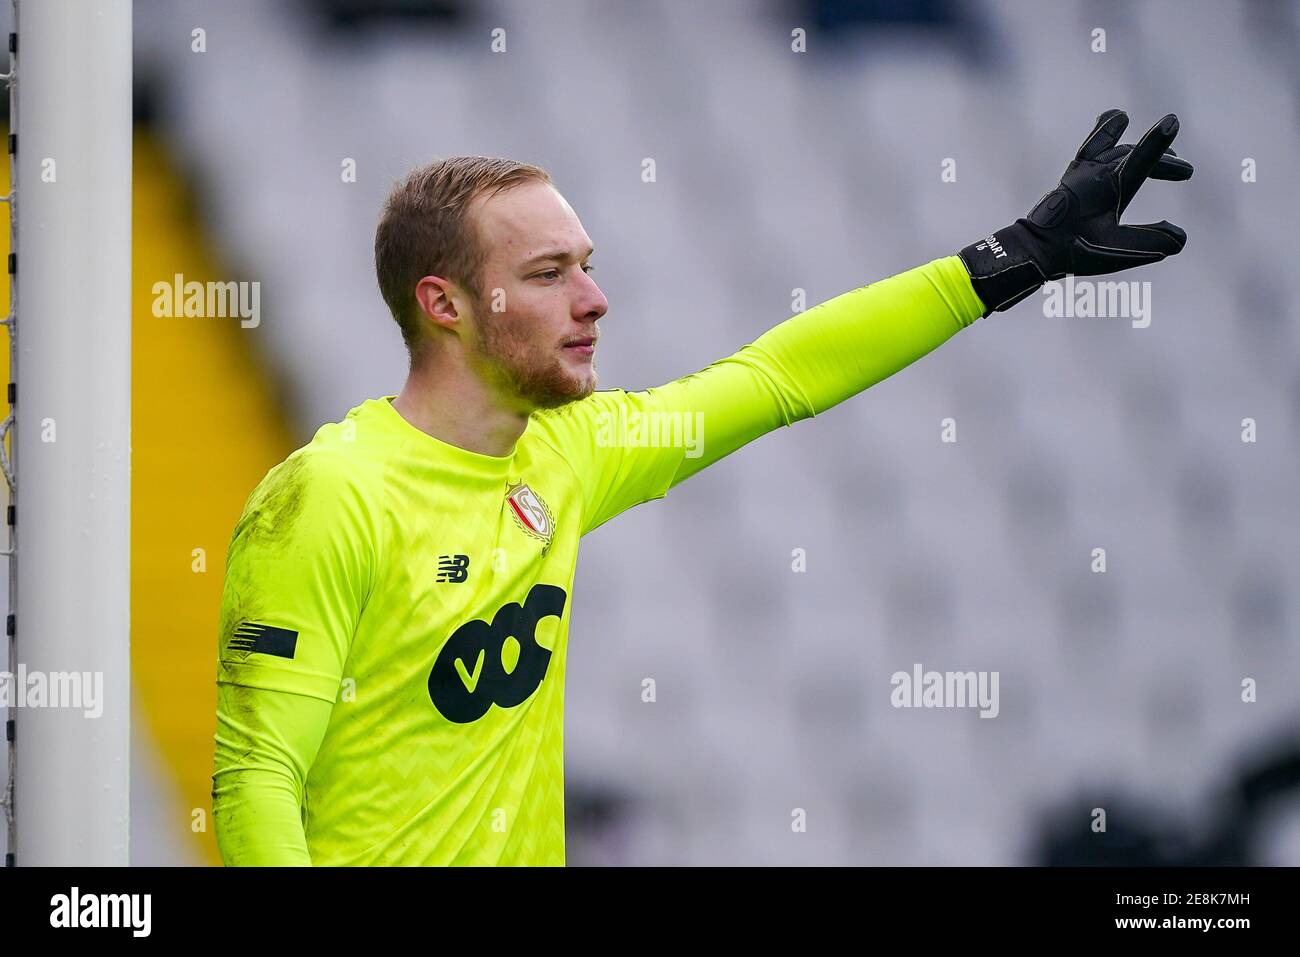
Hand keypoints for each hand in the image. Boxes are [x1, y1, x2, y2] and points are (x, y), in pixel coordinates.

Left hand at [959, 109, 1192, 314]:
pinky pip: (1093, 143)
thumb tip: (1181, 238)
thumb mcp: (1114, 250)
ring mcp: (1081, 171)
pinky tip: (1117, 120)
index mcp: (1107, 185)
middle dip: (1163, 162)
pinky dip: (1108, 131)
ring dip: (1135, 142)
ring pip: (1112, 144)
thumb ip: (1149, 242)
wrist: (1034, 248)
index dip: (1157, 143)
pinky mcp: (1072, 175)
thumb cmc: (1073, 249)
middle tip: (1186, 172)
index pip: (1139, 160)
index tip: (1171, 120)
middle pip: (1133, 154)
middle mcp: (1094, 171)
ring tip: (1148, 134)